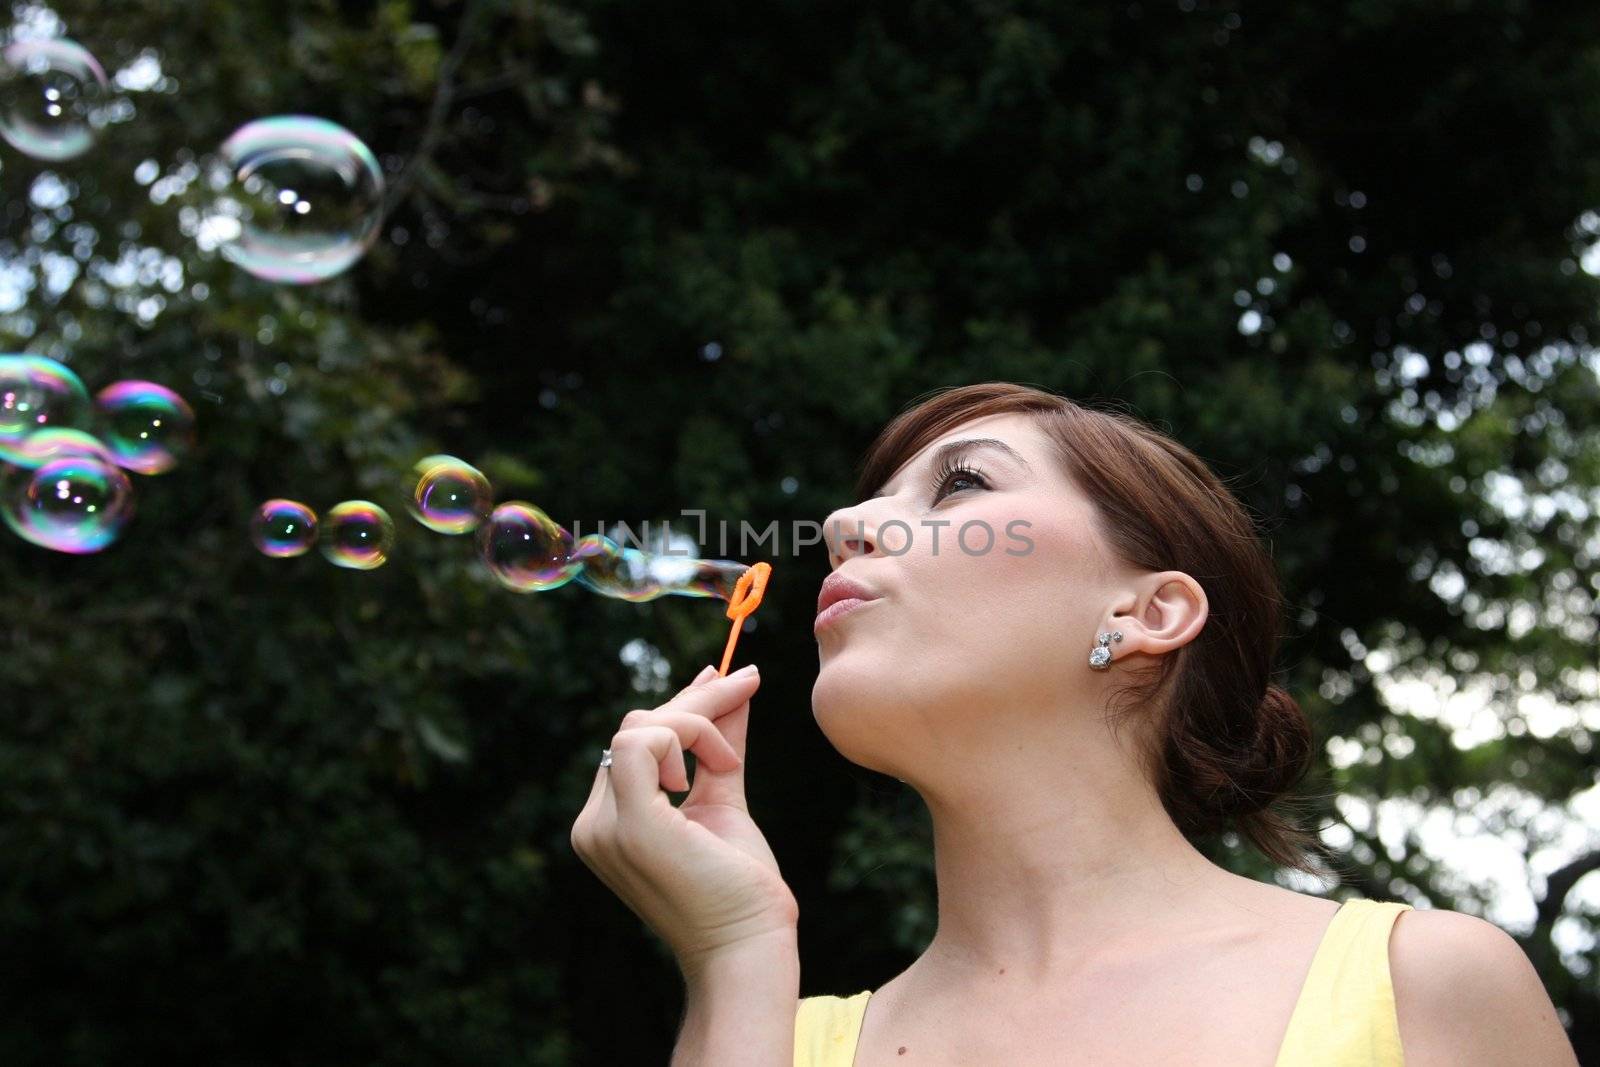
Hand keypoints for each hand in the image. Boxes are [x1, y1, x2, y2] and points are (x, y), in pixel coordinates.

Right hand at [569, 663, 799, 969]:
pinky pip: (642, 743)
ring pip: (638, 727)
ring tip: (730, 762)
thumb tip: (733, 686)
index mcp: (608, 822)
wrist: (749, 945)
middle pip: (635, 728)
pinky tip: (718, 766)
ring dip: (696, 722)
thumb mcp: (725, 799)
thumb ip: (720, 746)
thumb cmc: (740, 886)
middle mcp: (594, 824)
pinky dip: (687, 736)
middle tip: (749, 678)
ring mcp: (604, 827)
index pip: (634, 743)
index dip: (681, 709)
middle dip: (696, 702)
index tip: (728, 678)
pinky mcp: (630, 826)